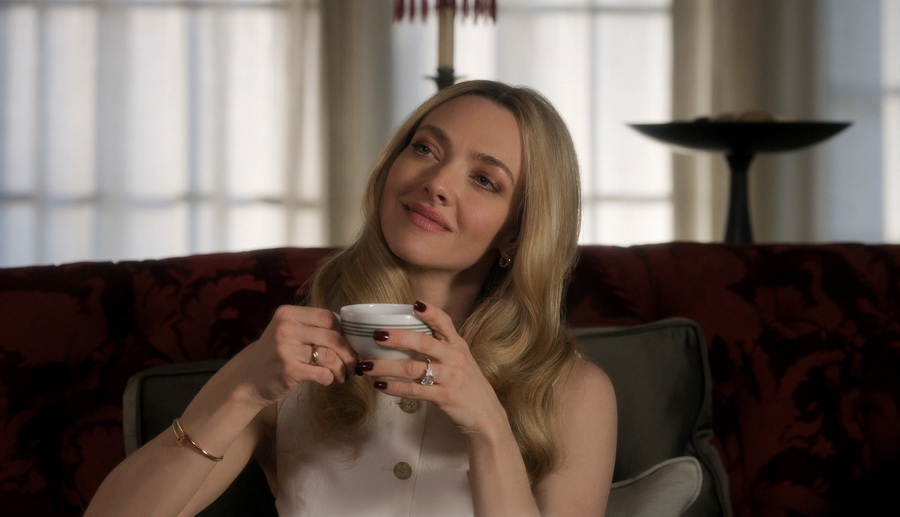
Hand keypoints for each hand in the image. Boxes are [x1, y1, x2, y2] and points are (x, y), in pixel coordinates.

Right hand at [227, 305, 357, 407]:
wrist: (247, 379)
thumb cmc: (275, 354)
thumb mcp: (288, 332)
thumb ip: (312, 328)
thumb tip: (350, 334)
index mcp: (287, 313)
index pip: (327, 317)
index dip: (344, 332)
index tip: (349, 344)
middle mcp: (285, 328)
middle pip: (333, 336)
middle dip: (348, 353)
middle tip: (353, 363)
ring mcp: (285, 349)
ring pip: (330, 356)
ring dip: (342, 368)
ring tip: (343, 375)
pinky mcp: (288, 370)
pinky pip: (322, 373)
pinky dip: (330, 378)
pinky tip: (328, 380)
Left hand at [357, 301, 507, 437]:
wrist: (485, 415)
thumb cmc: (466, 385)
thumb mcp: (458, 360)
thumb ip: (439, 348)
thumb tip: (404, 337)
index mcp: (457, 345)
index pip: (445, 323)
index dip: (431, 313)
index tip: (415, 304)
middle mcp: (455, 358)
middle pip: (424, 343)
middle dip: (398, 338)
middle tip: (376, 335)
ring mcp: (451, 377)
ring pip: (414, 368)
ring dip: (387, 367)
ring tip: (366, 366)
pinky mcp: (445, 397)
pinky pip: (415, 390)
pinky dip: (395, 387)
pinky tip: (381, 386)